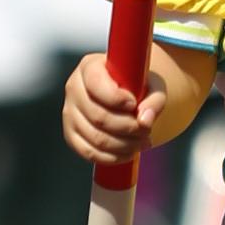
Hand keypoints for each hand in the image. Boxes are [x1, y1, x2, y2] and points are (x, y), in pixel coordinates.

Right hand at [62, 50, 165, 168]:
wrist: (126, 95)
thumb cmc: (138, 85)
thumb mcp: (152, 84)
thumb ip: (154, 99)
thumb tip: (145, 120)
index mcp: (89, 67)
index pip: (95, 84)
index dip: (116, 98)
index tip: (133, 104)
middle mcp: (74, 88)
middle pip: (98, 116)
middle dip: (128, 127)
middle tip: (146, 130)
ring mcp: (70, 113)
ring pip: (95, 138)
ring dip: (124, 145)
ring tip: (142, 141)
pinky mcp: (71, 135)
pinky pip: (89, 153)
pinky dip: (112, 157)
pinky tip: (129, 152)